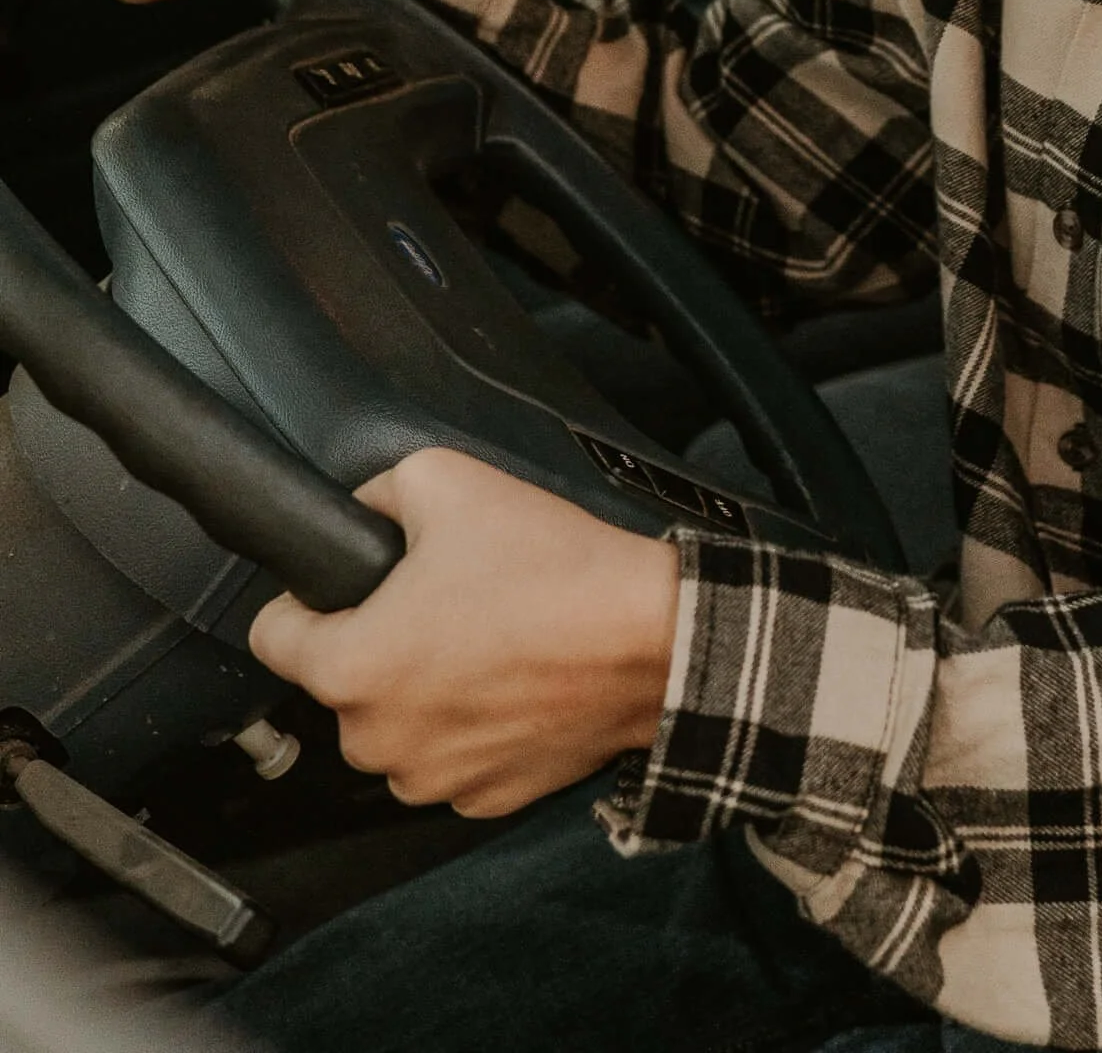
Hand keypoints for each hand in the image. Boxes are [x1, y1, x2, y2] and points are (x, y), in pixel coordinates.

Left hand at [250, 449, 677, 816]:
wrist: (652, 638)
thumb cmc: (552, 570)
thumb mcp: (446, 481)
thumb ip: (376, 492)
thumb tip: (359, 509)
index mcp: (351, 669)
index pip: (271, 635)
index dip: (306, 596)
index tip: (348, 584)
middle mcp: (377, 742)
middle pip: (342, 682)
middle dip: (379, 640)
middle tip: (444, 597)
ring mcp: (434, 781)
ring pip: (398, 723)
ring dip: (424, 689)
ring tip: (488, 636)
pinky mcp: (487, 799)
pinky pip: (452, 756)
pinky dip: (472, 724)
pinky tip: (515, 679)